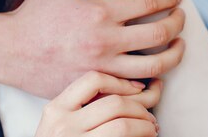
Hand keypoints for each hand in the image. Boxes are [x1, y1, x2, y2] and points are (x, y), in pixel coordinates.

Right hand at [0, 0, 184, 98]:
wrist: (9, 51)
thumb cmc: (34, 12)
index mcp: (99, 12)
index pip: (149, 2)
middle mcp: (105, 41)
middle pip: (159, 34)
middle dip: (178, 23)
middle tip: (181, 17)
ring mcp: (102, 68)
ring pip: (155, 66)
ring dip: (175, 54)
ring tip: (179, 45)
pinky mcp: (96, 87)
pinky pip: (135, 87)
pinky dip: (152, 78)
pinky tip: (157, 69)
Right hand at [35, 71, 160, 136]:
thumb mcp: (60, 123)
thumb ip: (85, 106)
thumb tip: (133, 88)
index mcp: (55, 109)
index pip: (93, 79)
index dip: (122, 81)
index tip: (138, 88)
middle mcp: (62, 125)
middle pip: (114, 103)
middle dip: (141, 107)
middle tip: (150, 116)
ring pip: (123, 126)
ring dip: (145, 126)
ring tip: (151, 129)